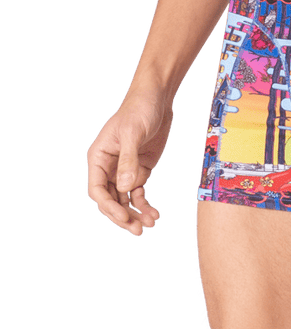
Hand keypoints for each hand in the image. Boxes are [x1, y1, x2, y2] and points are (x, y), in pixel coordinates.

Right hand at [86, 87, 172, 235]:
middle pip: (110, 199)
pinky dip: (145, 205)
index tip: (122, 217)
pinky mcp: (140, 170)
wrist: (156, 98)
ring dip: (135, 214)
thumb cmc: (139, 109)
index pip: (97, 189)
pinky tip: (154, 215)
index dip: (107, 206)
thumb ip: (128, 160)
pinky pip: (138, 194)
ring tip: (149, 225)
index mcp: (99, 158)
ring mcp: (124, 170)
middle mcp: (109, 167)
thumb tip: (123, 188)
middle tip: (136, 230)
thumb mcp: (133, 132)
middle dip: (122, 216)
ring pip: (124, 200)